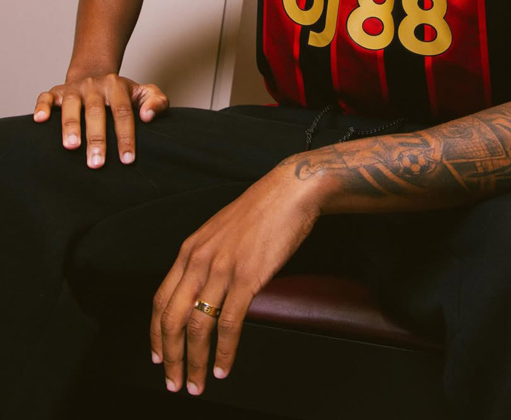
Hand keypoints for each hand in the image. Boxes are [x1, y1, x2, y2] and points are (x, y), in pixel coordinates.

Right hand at [33, 74, 168, 167]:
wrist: (96, 76)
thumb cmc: (122, 94)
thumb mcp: (144, 92)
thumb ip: (156, 101)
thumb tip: (148, 117)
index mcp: (117, 86)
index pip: (123, 112)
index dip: (125, 136)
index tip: (127, 159)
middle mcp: (94, 86)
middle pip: (96, 112)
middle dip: (97, 138)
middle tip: (97, 163)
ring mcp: (74, 88)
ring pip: (71, 106)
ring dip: (70, 126)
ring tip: (70, 147)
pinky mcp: (56, 91)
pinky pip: (46, 97)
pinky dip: (42, 107)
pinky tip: (40, 120)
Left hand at [150, 161, 320, 395]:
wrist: (288, 193)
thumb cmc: (260, 211)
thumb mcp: (220, 231)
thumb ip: (206, 258)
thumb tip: (203, 288)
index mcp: (190, 249)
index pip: (161, 299)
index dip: (156, 333)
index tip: (157, 356)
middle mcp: (199, 260)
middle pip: (172, 318)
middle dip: (170, 357)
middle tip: (173, 382)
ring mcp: (222, 269)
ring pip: (198, 326)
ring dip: (194, 361)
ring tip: (196, 383)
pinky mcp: (247, 277)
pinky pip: (229, 323)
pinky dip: (224, 351)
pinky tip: (223, 366)